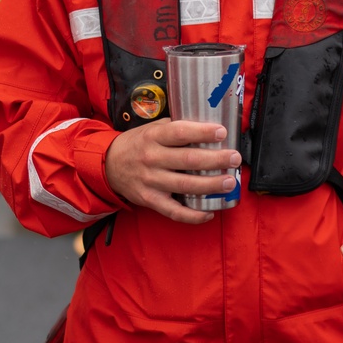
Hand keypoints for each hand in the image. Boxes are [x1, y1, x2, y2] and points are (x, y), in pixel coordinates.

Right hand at [104, 119, 240, 223]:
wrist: (107, 165)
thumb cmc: (137, 145)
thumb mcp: (151, 129)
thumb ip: (175, 128)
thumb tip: (208, 127)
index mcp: (153, 137)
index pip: (180, 132)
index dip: (202, 132)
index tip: (222, 132)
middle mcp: (152, 158)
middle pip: (188, 160)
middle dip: (215, 160)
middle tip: (234, 158)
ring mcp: (151, 181)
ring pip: (185, 186)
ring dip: (210, 185)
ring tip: (229, 182)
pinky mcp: (150, 200)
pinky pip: (174, 212)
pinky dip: (193, 215)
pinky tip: (209, 213)